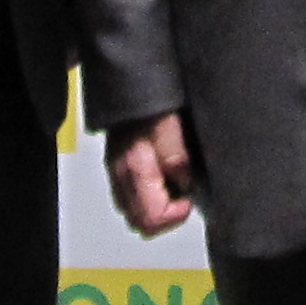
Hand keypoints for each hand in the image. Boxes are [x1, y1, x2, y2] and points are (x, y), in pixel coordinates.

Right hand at [107, 113, 199, 236]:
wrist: (130, 81)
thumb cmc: (151, 101)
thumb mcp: (171, 125)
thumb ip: (177, 158)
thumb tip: (184, 186)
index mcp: (135, 168)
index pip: (151, 218)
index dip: (176, 215)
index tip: (189, 198)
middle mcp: (120, 175)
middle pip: (139, 223)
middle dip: (166, 217)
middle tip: (184, 198)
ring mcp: (116, 172)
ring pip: (132, 212)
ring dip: (155, 208)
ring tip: (174, 188)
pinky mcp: (116, 165)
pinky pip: (128, 196)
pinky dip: (145, 197)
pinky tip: (161, 179)